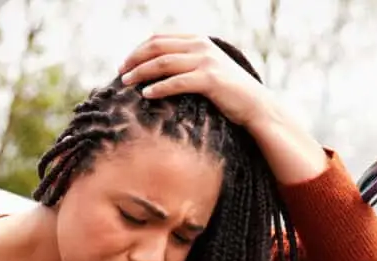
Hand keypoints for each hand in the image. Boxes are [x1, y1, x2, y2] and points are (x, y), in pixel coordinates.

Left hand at [118, 34, 273, 129]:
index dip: (138, 50)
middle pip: (157, 47)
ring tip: (127, 84)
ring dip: (141, 73)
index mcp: (198, 40)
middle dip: (135, 59)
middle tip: (121, 73)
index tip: (125, 64)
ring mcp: (206, 61)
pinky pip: (176, 82)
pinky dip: (158, 88)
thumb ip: (187, 63)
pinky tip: (146, 95)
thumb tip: (157, 69)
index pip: (159, 38)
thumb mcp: (208, 69)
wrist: (256, 106)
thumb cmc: (229, 93)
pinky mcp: (210, 79)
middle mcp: (201, 46)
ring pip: (163, 63)